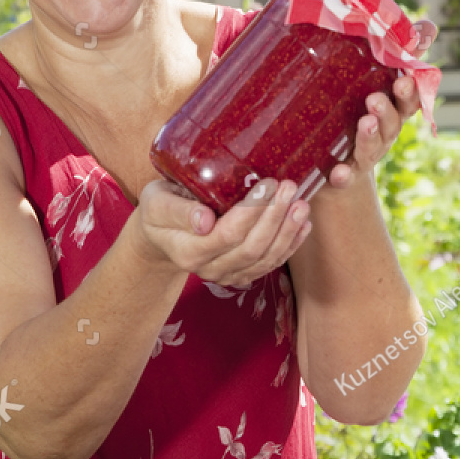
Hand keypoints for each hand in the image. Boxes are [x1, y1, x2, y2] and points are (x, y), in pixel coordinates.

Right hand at [132, 178, 312, 286]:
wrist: (161, 235)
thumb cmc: (158, 211)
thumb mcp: (155, 202)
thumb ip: (177, 210)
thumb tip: (204, 221)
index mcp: (188, 252)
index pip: (227, 235)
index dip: (252, 212)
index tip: (268, 184)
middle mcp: (210, 269)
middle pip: (252, 248)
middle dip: (275, 217)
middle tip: (290, 187)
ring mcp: (228, 274)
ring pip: (266, 259)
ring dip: (288, 232)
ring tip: (302, 204)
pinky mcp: (242, 273)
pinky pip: (271, 263)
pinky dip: (290, 244)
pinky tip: (303, 225)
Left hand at [327, 18, 434, 190]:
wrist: (333, 166)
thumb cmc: (353, 110)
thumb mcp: (369, 79)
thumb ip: (392, 50)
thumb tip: (429, 25)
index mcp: (391, 107)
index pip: (408, 96)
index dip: (410, 89)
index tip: (404, 79)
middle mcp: (383, 131)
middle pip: (393, 122)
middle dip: (387, 111)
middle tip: (376, 99)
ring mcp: (365, 154)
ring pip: (372, 147)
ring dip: (369, 136)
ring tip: (363, 123)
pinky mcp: (344, 174)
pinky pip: (346, 177)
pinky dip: (343, 175)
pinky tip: (336, 173)